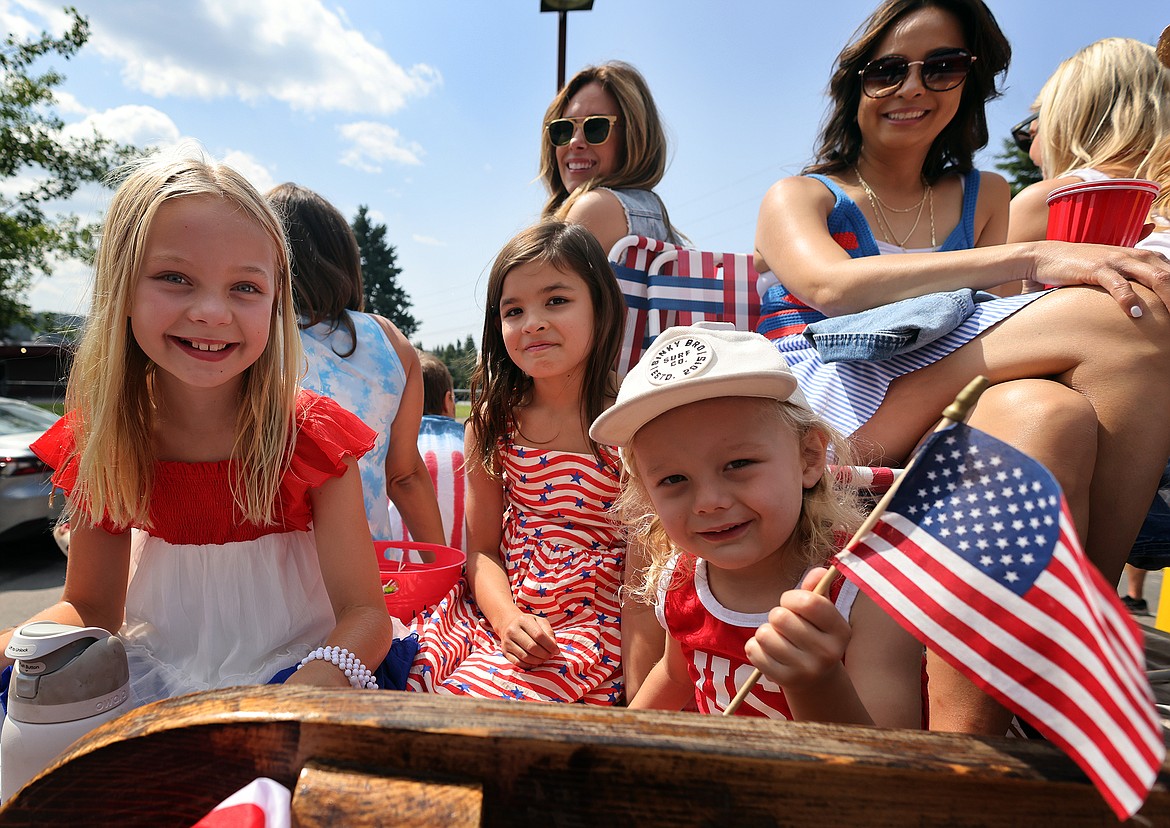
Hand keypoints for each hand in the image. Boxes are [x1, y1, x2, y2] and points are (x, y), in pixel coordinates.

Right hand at [499, 612, 559, 668]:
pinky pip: (518, 662)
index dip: (549, 645)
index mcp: (523, 620)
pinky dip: (529, 665)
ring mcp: (507, 642)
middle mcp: (513, 630)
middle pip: (532, 647)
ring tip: (544, 659)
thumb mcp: (540, 622)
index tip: (556, 651)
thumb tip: (554, 646)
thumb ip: (549, 632)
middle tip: (550, 656)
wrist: (509, 624)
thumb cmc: (530, 624)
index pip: (539, 635)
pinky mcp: (505, 651)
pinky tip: (535, 662)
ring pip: (525, 656)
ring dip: (538, 660)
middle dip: (544, 654)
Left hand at [744, 567, 850, 689]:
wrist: (816, 678)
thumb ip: (817, 590)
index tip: (790, 603)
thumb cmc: (814, 634)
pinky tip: (769, 652)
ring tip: (778, 638)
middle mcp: (828, 653)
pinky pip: (753, 651)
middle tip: (784, 624)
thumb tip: (819, 571)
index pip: (809, 602)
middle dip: (776, 615)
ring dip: (765, 632)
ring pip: (764, 634)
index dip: (791, 597)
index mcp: (841, 631)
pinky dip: (755, 647)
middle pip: (780, 617)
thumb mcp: (821, 613)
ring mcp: (807, 670)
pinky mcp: (785, 680)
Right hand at [1033, 241, 1169, 316]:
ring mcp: (1117, 261)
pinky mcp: (1098, 269)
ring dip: (1168, 298)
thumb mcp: (1112, 261)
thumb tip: (1152, 234)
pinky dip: (1129, 300)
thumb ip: (1135, 261)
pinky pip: (1119, 285)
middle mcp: (1135, 256)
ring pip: (1155, 277)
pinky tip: (1135, 315)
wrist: (1047, 256)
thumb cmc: (1081, 262)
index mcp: (1143, 256)